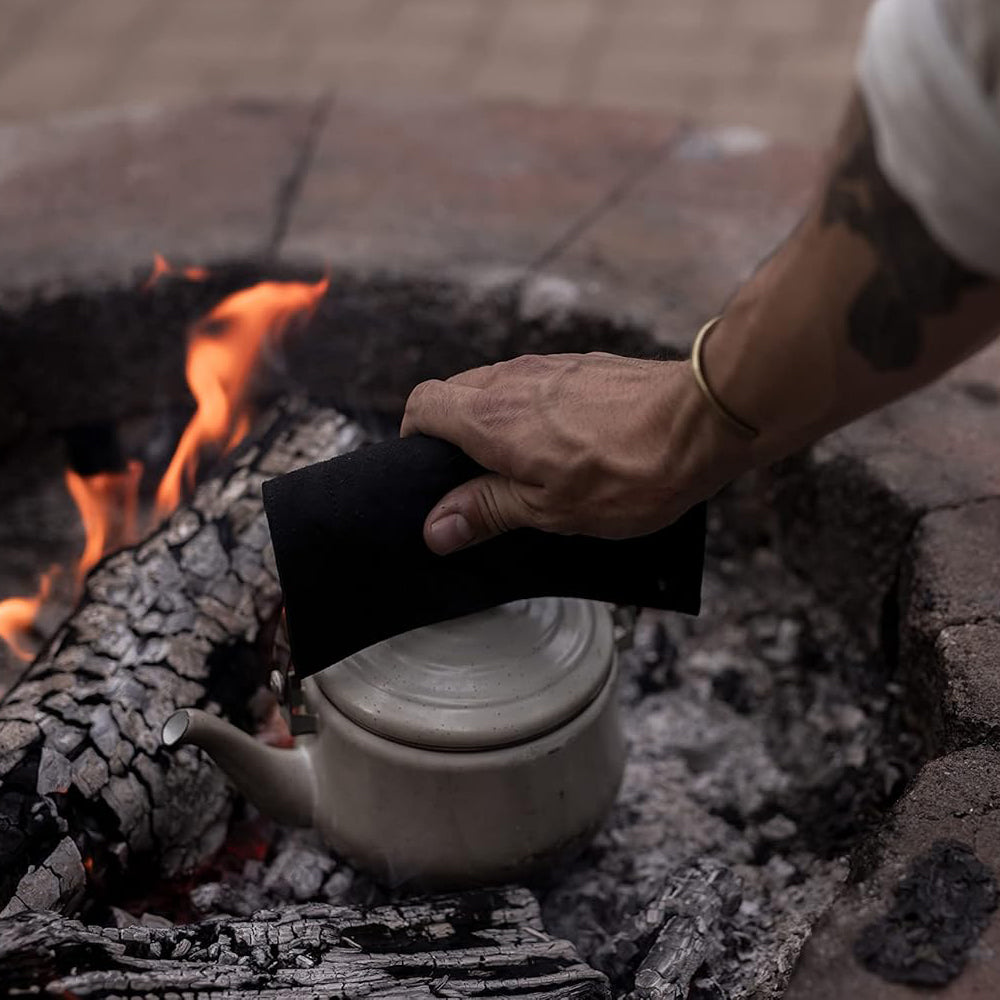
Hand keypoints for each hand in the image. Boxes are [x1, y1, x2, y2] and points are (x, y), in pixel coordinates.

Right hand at [401, 352, 740, 553]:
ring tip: (527, 466)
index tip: (430, 471)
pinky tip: (565, 444)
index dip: (415, 437)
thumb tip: (435, 527)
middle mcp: (511, 380)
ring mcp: (547, 367)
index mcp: (491, 417)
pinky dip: (531, 410)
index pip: (423, 405)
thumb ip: (487, 510)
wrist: (702, 422)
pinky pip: (535, 384)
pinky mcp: (580, 365)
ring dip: (496, 422)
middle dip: (455, 435)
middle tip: (480, 480)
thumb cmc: (630, 471)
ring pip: (496, 388)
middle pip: (456, 394)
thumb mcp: (550, 509)